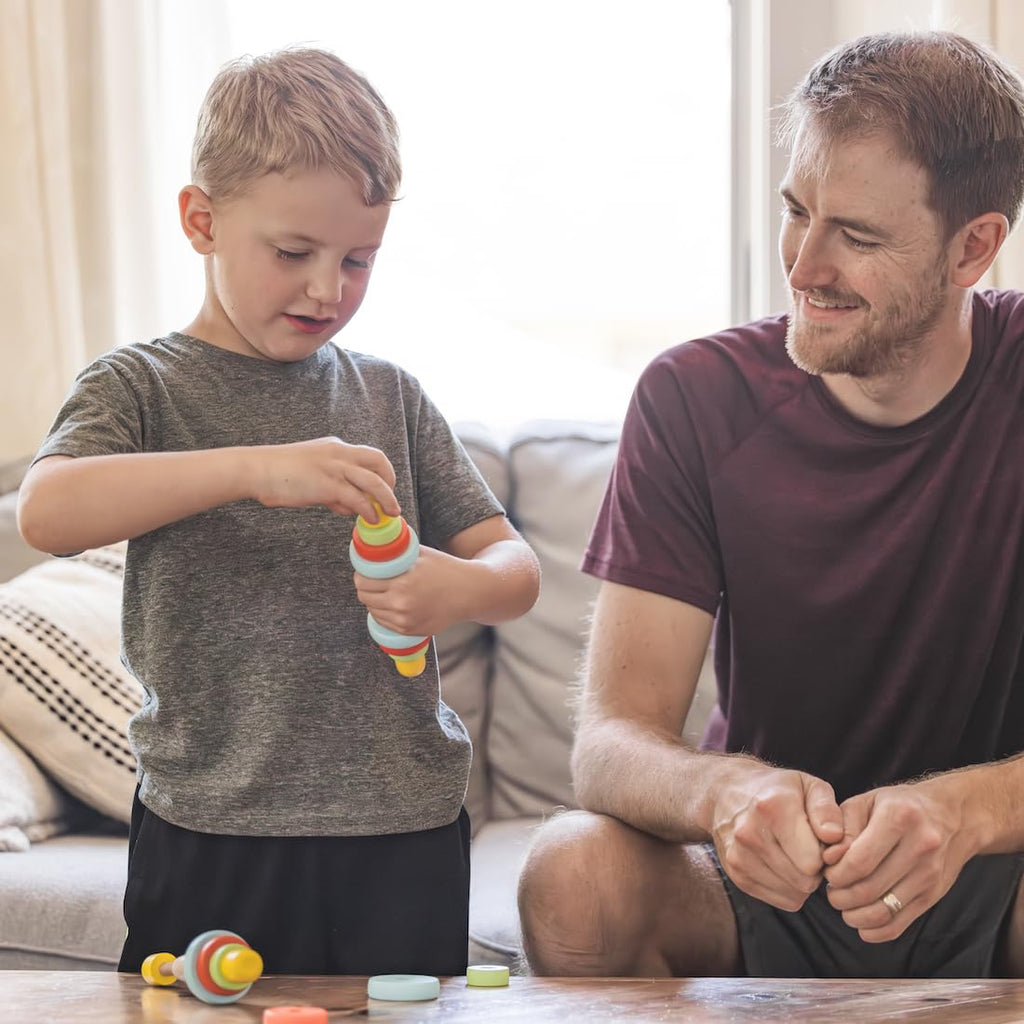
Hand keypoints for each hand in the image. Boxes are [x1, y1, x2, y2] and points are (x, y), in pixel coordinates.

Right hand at [249, 437, 398, 520]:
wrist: (255, 470)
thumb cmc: (277, 474)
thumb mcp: (311, 473)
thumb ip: (332, 487)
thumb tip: (347, 506)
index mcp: (335, 447)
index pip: (368, 456)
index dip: (380, 473)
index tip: (382, 489)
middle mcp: (339, 453)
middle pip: (378, 461)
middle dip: (390, 481)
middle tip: (391, 500)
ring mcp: (334, 468)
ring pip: (374, 481)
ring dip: (387, 498)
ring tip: (391, 513)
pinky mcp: (327, 485)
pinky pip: (357, 499)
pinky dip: (367, 510)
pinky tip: (368, 519)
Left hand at [353, 544, 472, 636]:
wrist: (470, 592)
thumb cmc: (446, 569)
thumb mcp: (421, 554)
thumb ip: (397, 552)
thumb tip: (374, 546)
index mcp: (402, 583)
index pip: (363, 582)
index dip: (361, 575)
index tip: (365, 571)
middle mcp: (401, 604)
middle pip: (365, 597)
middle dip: (365, 588)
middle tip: (371, 581)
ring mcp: (405, 620)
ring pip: (373, 611)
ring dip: (374, 601)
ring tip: (384, 592)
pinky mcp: (411, 631)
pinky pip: (385, 623)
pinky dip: (385, 613)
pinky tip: (394, 603)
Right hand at [712, 765, 842, 910]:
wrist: (727, 794)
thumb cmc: (779, 791)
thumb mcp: (809, 786)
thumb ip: (827, 810)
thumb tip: (835, 838)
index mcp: (772, 807)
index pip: (813, 861)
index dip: (825, 853)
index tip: (818, 838)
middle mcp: (749, 833)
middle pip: (805, 881)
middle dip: (815, 869)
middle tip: (807, 847)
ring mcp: (739, 857)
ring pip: (795, 894)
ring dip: (802, 880)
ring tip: (793, 853)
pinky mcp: (736, 875)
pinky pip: (782, 901)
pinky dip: (789, 887)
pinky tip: (781, 863)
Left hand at [823, 778, 971, 941]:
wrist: (953, 815)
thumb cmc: (898, 806)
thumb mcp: (866, 802)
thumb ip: (842, 827)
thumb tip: (828, 858)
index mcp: (898, 818)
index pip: (859, 861)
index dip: (835, 874)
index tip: (827, 872)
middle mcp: (920, 846)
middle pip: (869, 889)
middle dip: (840, 897)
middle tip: (831, 891)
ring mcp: (930, 874)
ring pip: (883, 912)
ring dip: (854, 916)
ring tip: (843, 904)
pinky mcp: (934, 895)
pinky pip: (900, 925)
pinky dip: (875, 931)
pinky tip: (861, 921)